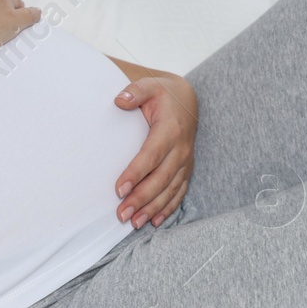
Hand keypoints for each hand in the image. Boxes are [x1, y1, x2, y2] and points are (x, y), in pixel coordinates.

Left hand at [112, 73, 197, 228]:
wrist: (187, 101)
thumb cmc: (163, 94)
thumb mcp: (150, 85)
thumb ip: (135, 91)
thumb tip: (119, 100)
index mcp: (170, 130)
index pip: (151, 155)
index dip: (136, 173)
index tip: (119, 189)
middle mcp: (181, 149)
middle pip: (160, 178)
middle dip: (141, 198)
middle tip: (121, 214)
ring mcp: (185, 162)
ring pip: (170, 190)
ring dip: (152, 208)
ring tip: (134, 222)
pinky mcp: (186, 170)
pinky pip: (179, 193)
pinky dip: (167, 209)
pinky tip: (154, 222)